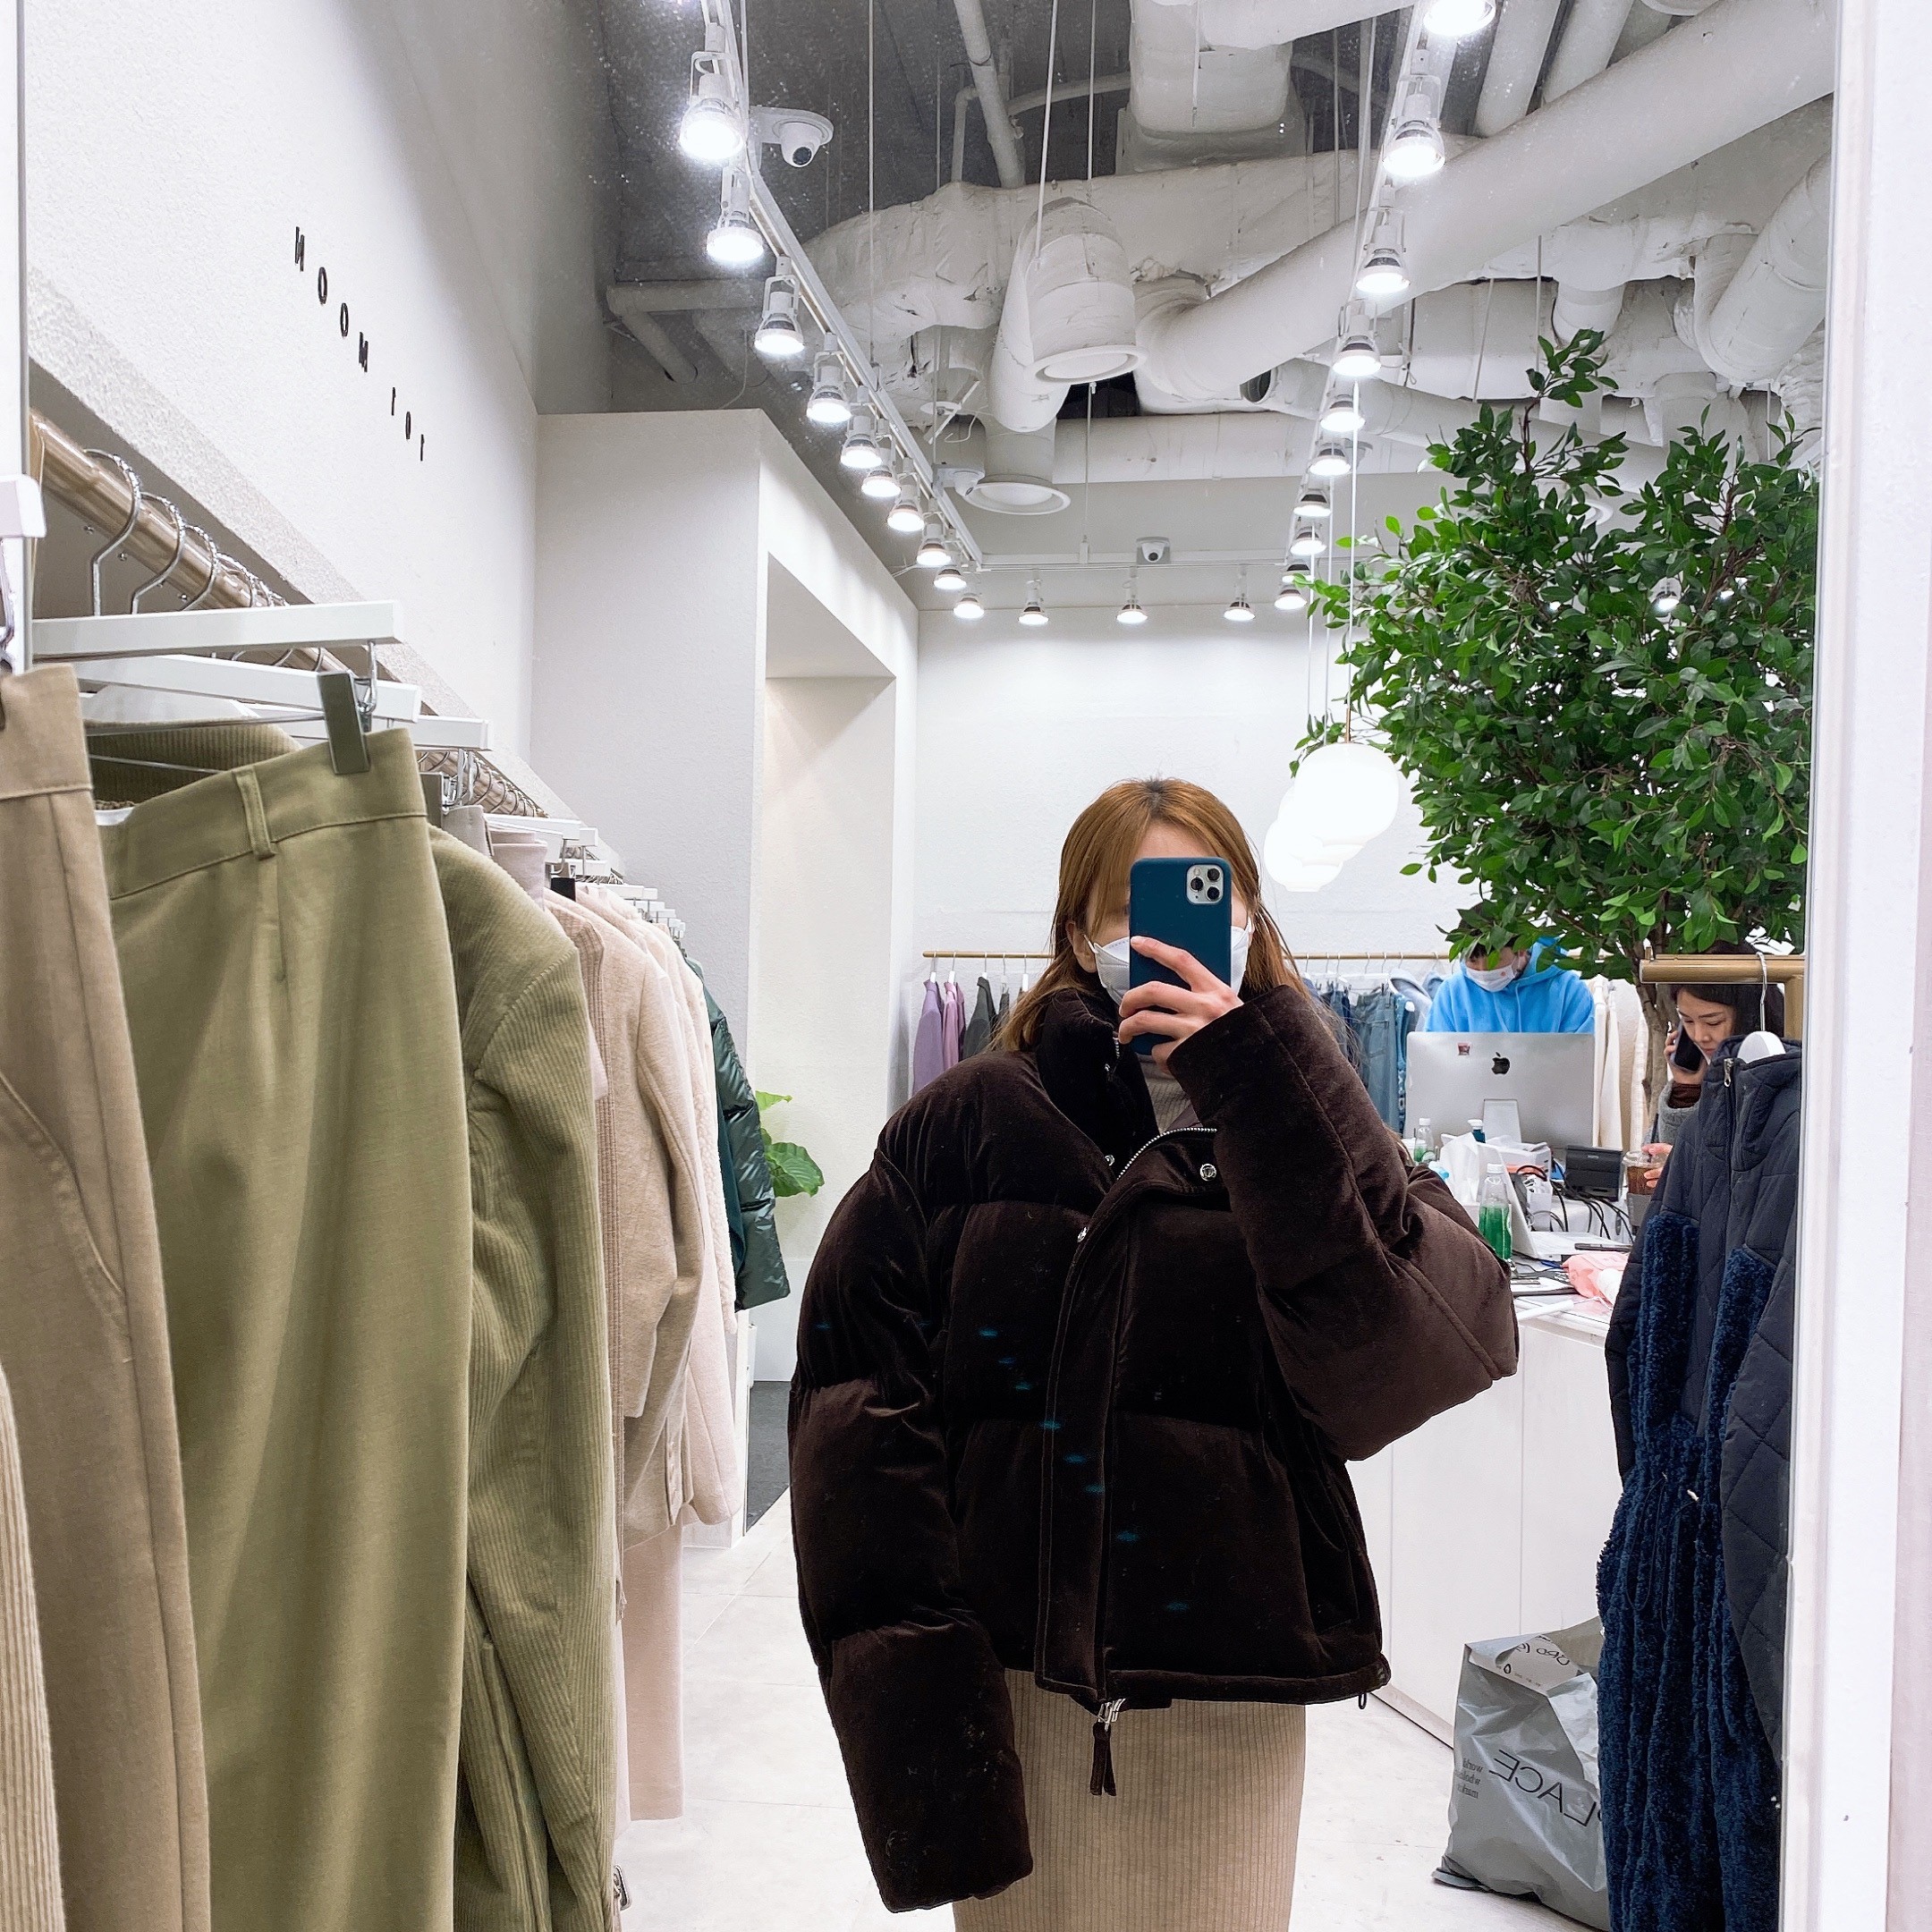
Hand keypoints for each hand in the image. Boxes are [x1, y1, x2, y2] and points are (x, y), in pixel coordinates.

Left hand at [1115, 937, 1241, 1067]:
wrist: (1256, 1068)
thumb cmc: (1240, 1036)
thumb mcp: (1230, 1007)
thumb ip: (1205, 995)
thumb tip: (1170, 989)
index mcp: (1216, 991)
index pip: (1182, 960)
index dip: (1157, 948)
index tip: (1138, 942)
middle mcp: (1204, 1008)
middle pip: (1153, 991)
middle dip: (1130, 997)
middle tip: (1125, 1006)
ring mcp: (1194, 1031)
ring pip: (1145, 1020)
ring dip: (1128, 1027)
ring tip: (1127, 1032)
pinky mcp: (1186, 1054)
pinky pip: (1157, 1050)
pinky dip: (1155, 1055)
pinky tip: (1165, 1057)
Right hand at [1666, 1027, 1706, 1089]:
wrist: (1693, 1084)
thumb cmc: (1700, 1073)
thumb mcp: (1706, 1059)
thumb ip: (1707, 1051)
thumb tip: (1715, 1043)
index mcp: (1690, 1050)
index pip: (1685, 1038)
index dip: (1685, 1032)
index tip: (1688, 1027)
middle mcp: (1681, 1051)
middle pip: (1676, 1038)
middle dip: (1677, 1032)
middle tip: (1681, 1029)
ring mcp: (1675, 1055)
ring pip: (1669, 1043)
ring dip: (1671, 1038)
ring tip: (1675, 1035)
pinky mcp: (1670, 1060)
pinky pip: (1666, 1052)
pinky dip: (1668, 1049)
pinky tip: (1673, 1048)